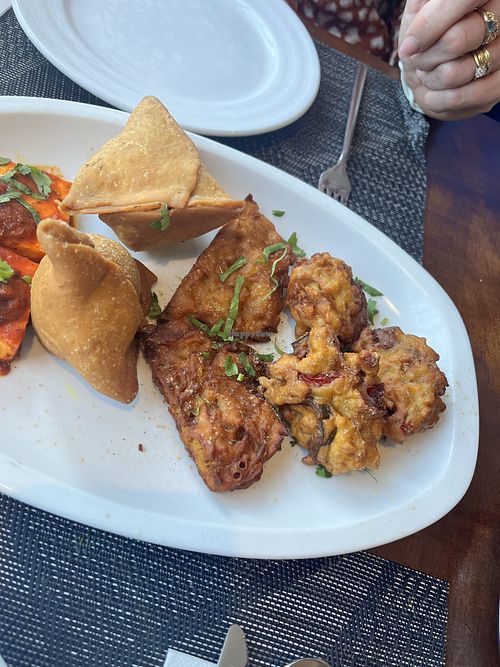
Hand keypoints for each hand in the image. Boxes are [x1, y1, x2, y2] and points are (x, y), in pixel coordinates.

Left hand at [398, 0, 499, 119]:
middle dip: (424, 57)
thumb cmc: (426, 33)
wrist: (432, 67)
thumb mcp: (418, 8)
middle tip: (418, 59)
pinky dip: (436, 99)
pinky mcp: (499, 85)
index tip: (409, 46)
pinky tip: (433, 93)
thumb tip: (416, 40)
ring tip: (428, 73)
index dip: (430, 24)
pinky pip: (459, 98)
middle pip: (455, 41)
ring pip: (454, 73)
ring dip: (430, 79)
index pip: (464, 0)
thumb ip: (422, 7)